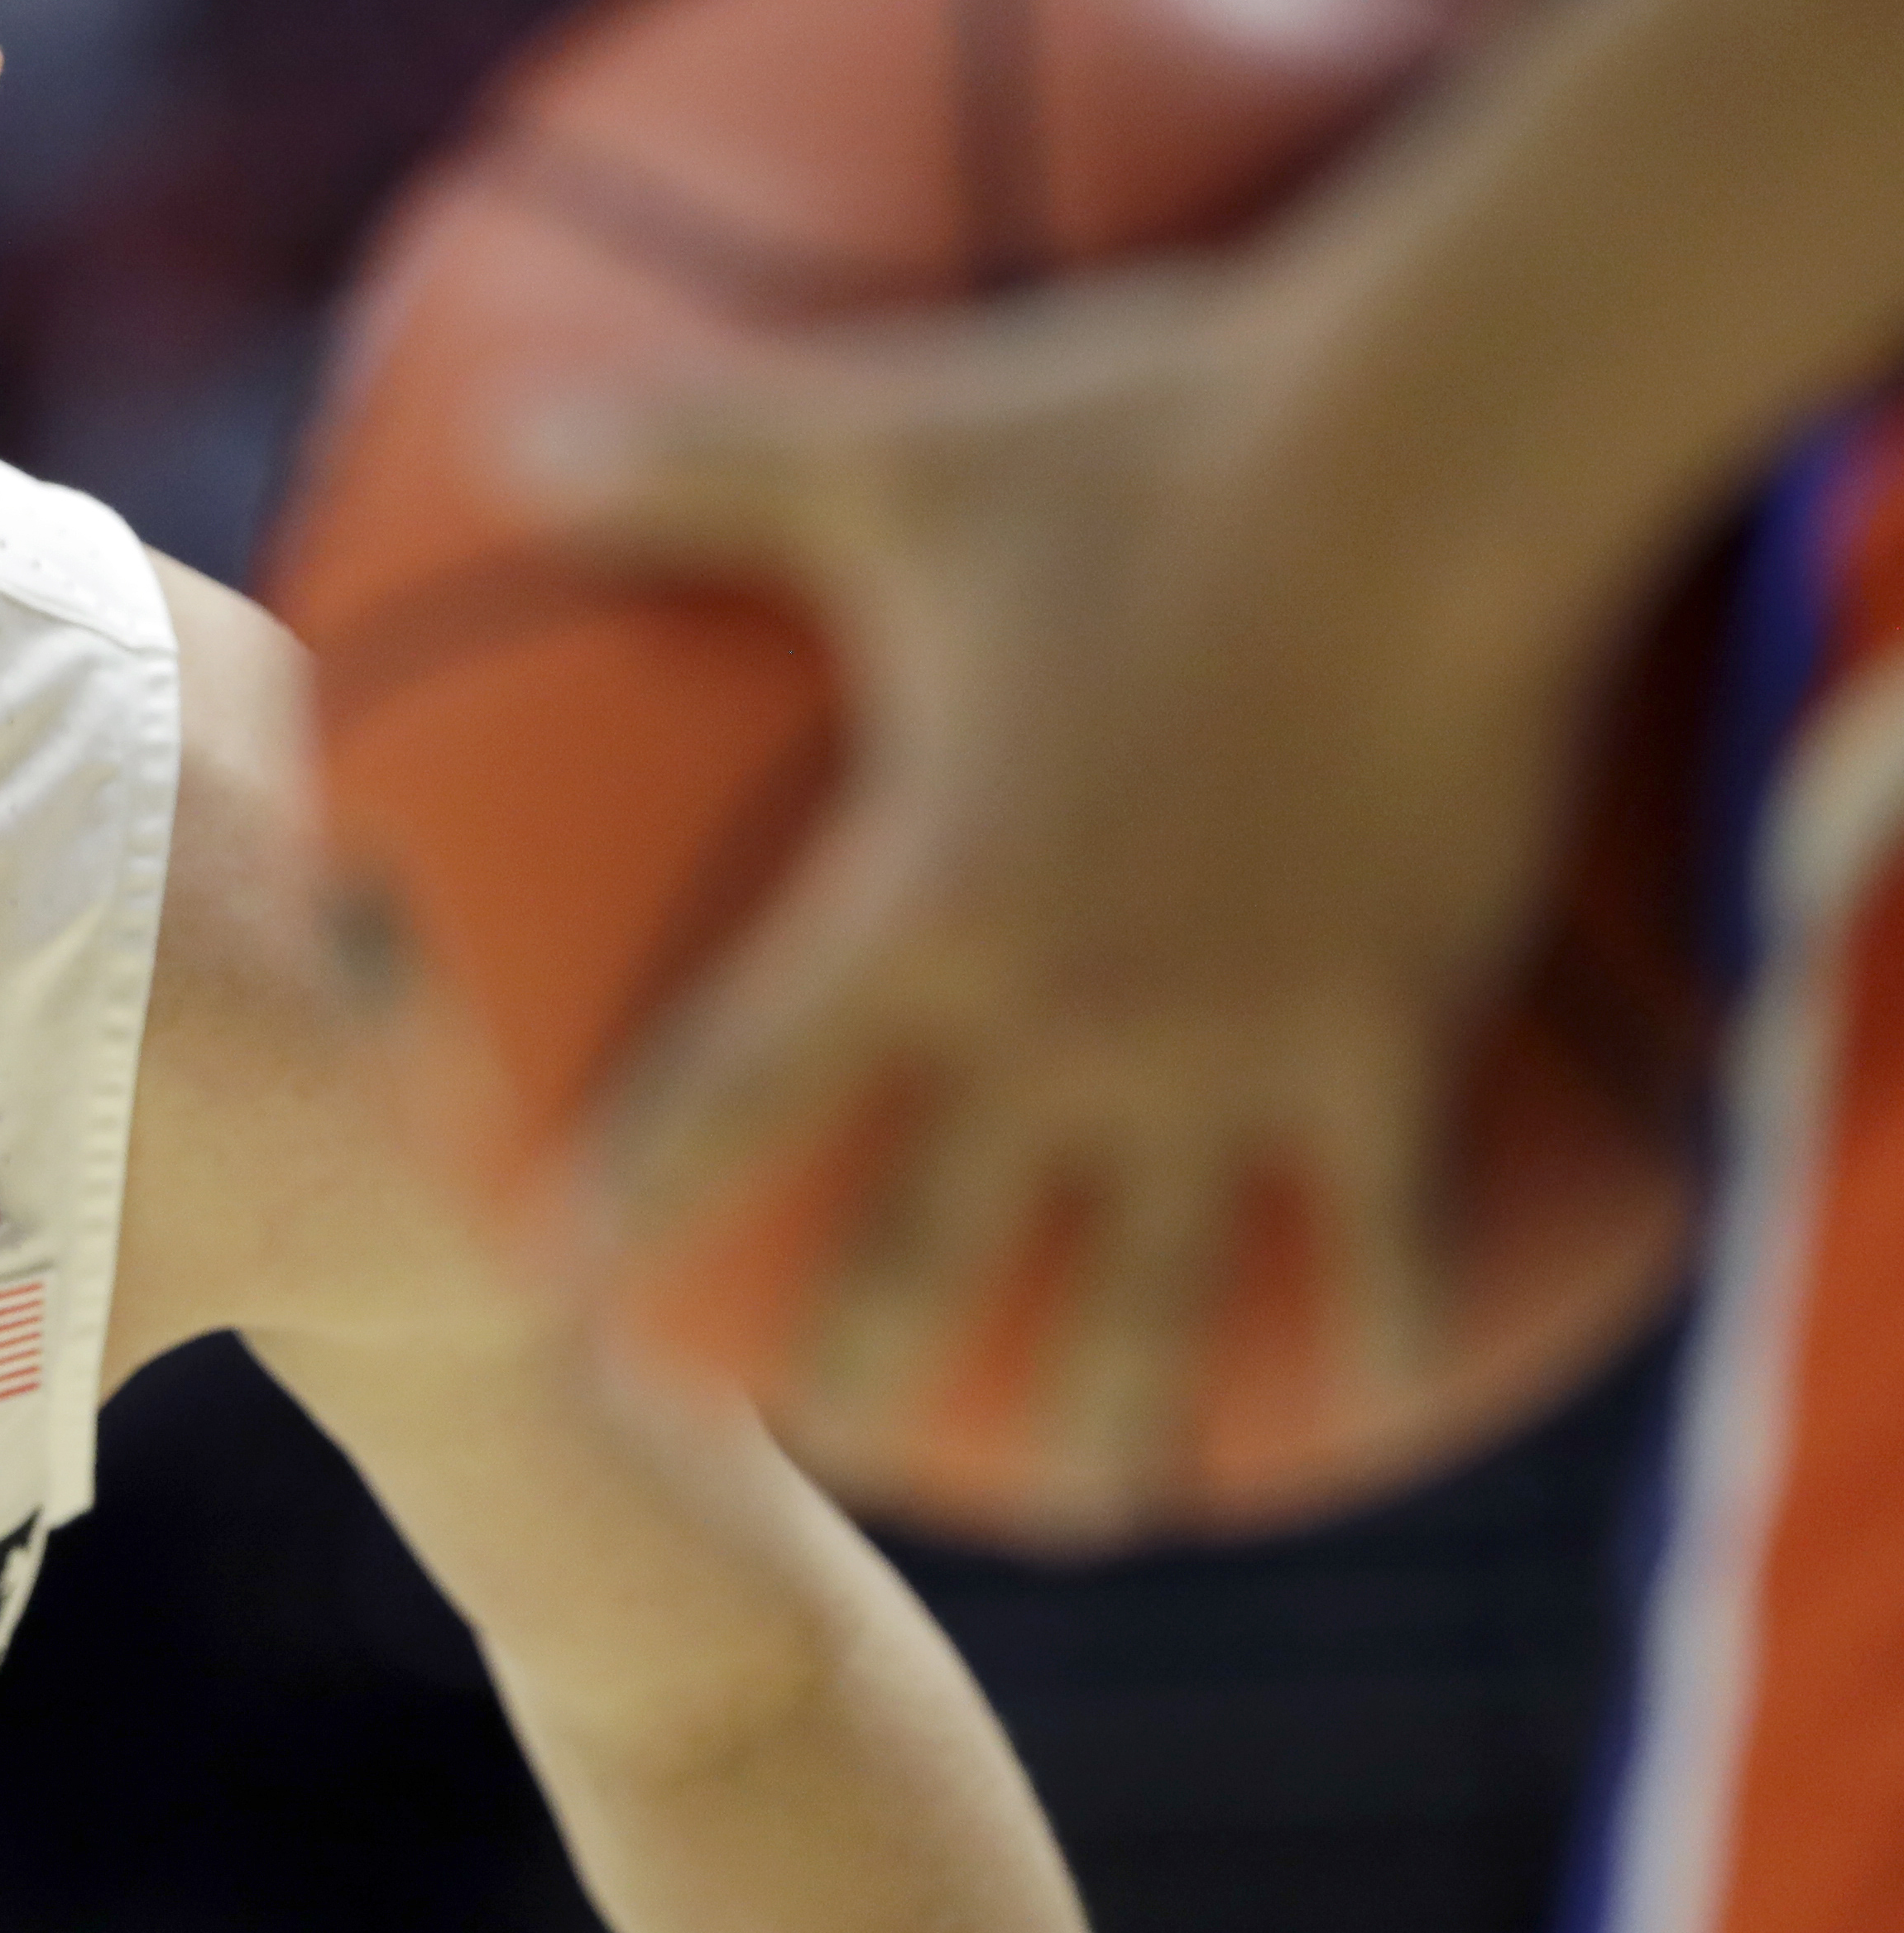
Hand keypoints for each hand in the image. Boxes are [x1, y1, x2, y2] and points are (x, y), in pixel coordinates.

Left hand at [522, 252, 1609, 1535]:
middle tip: (817, 1435)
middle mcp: (1068, 1018)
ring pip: (1156, 1282)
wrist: (1433, 461)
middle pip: (933, 1238)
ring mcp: (1239, 1044)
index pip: (735, 1094)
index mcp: (920, 907)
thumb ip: (680, 463)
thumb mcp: (881, 449)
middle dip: (864, 1351)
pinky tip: (1375, 1385)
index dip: (639, 1199)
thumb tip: (498, 430)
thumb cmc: (1139, 446)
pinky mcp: (1396, 1027)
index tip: (571, 1290)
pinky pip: (1385, 1220)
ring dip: (1115, 1406)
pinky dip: (1375, 1317)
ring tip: (1096, 1503)